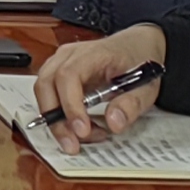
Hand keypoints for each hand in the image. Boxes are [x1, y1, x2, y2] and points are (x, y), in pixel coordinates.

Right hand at [34, 24, 167, 139]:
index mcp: (93, 53)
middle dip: (56, 119)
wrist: (138, 45)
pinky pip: (49, 95)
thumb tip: (113, 123)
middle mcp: (70, 55)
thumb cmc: (140, 61)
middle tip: (72, 144)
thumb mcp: (147, 85)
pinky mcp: (59, 73)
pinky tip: (78, 128)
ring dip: (55, 120)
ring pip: (43, 91)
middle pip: (46, 84)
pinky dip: (58, 115)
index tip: (82, 130)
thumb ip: (131, 104)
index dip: (71, 104)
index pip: (68, 75)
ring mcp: (61, 62)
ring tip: (78, 139)